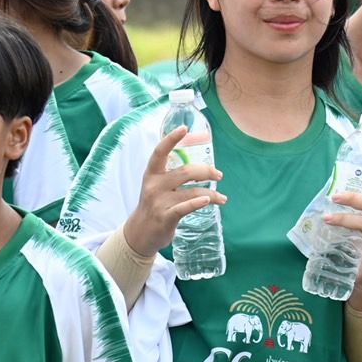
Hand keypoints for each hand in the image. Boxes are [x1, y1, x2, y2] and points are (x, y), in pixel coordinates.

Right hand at [122, 126, 227, 256]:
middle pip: (186, 172)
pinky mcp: (165, 217)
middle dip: (206, 171)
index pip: (160, 152)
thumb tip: (201, 166)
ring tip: (221, 198)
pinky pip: (185, 207)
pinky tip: (209, 201)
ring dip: (212, 194)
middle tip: (218, 175)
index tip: (184, 128)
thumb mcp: (156, 186)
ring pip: (192, 192)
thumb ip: (172, 175)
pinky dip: (199, 203)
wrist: (140, 233)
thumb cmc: (154, 205)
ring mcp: (159, 202)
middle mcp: (154, 185)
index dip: (171, 139)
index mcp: (151, 173)